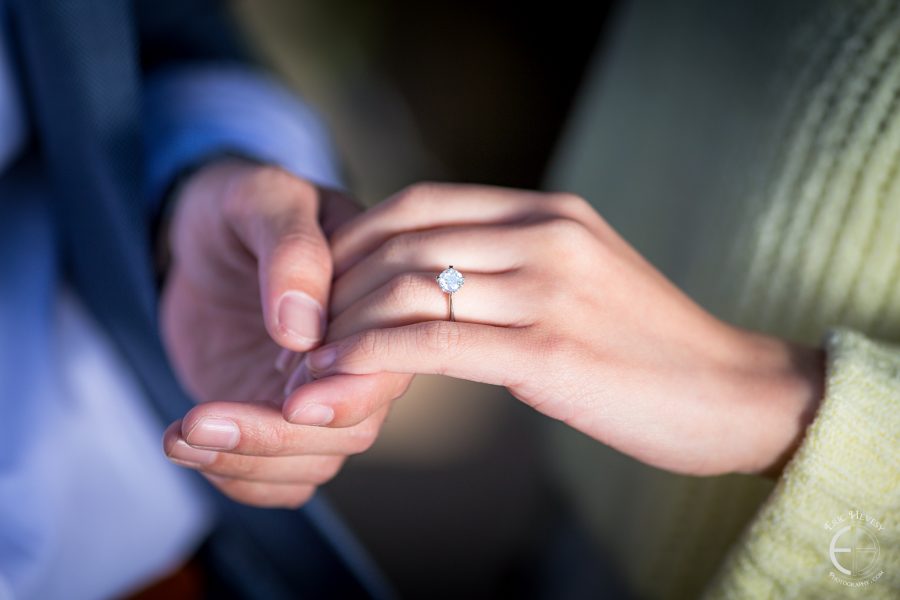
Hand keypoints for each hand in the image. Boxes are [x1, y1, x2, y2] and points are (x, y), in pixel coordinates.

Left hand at [160, 159, 408, 506]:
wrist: (202, 233)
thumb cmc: (243, 205)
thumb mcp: (263, 199)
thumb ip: (291, 250)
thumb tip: (302, 328)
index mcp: (376, 307)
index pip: (385, 370)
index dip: (345, 395)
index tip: (285, 398)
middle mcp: (357, 360)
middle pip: (348, 430)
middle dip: (274, 438)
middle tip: (197, 422)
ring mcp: (316, 396)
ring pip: (314, 463)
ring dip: (246, 464)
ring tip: (179, 435)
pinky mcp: (276, 418)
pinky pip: (281, 477)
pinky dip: (238, 479)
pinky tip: (188, 446)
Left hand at [302, 183, 824, 476]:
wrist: (732, 393)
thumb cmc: (649, 346)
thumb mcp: (580, 278)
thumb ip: (514, 263)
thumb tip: (435, 277)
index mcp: (548, 212)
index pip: (420, 202)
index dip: (355, 238)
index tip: (320, 283)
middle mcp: (546, 236)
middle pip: (403, 240)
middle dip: (336, 287)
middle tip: (300, 330)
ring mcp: (551, 291)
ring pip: (410, 291)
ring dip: (343, 328)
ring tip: (307, 365)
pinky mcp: (552, 353)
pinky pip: (436, 346)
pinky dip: (371, 361)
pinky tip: (337, 384)